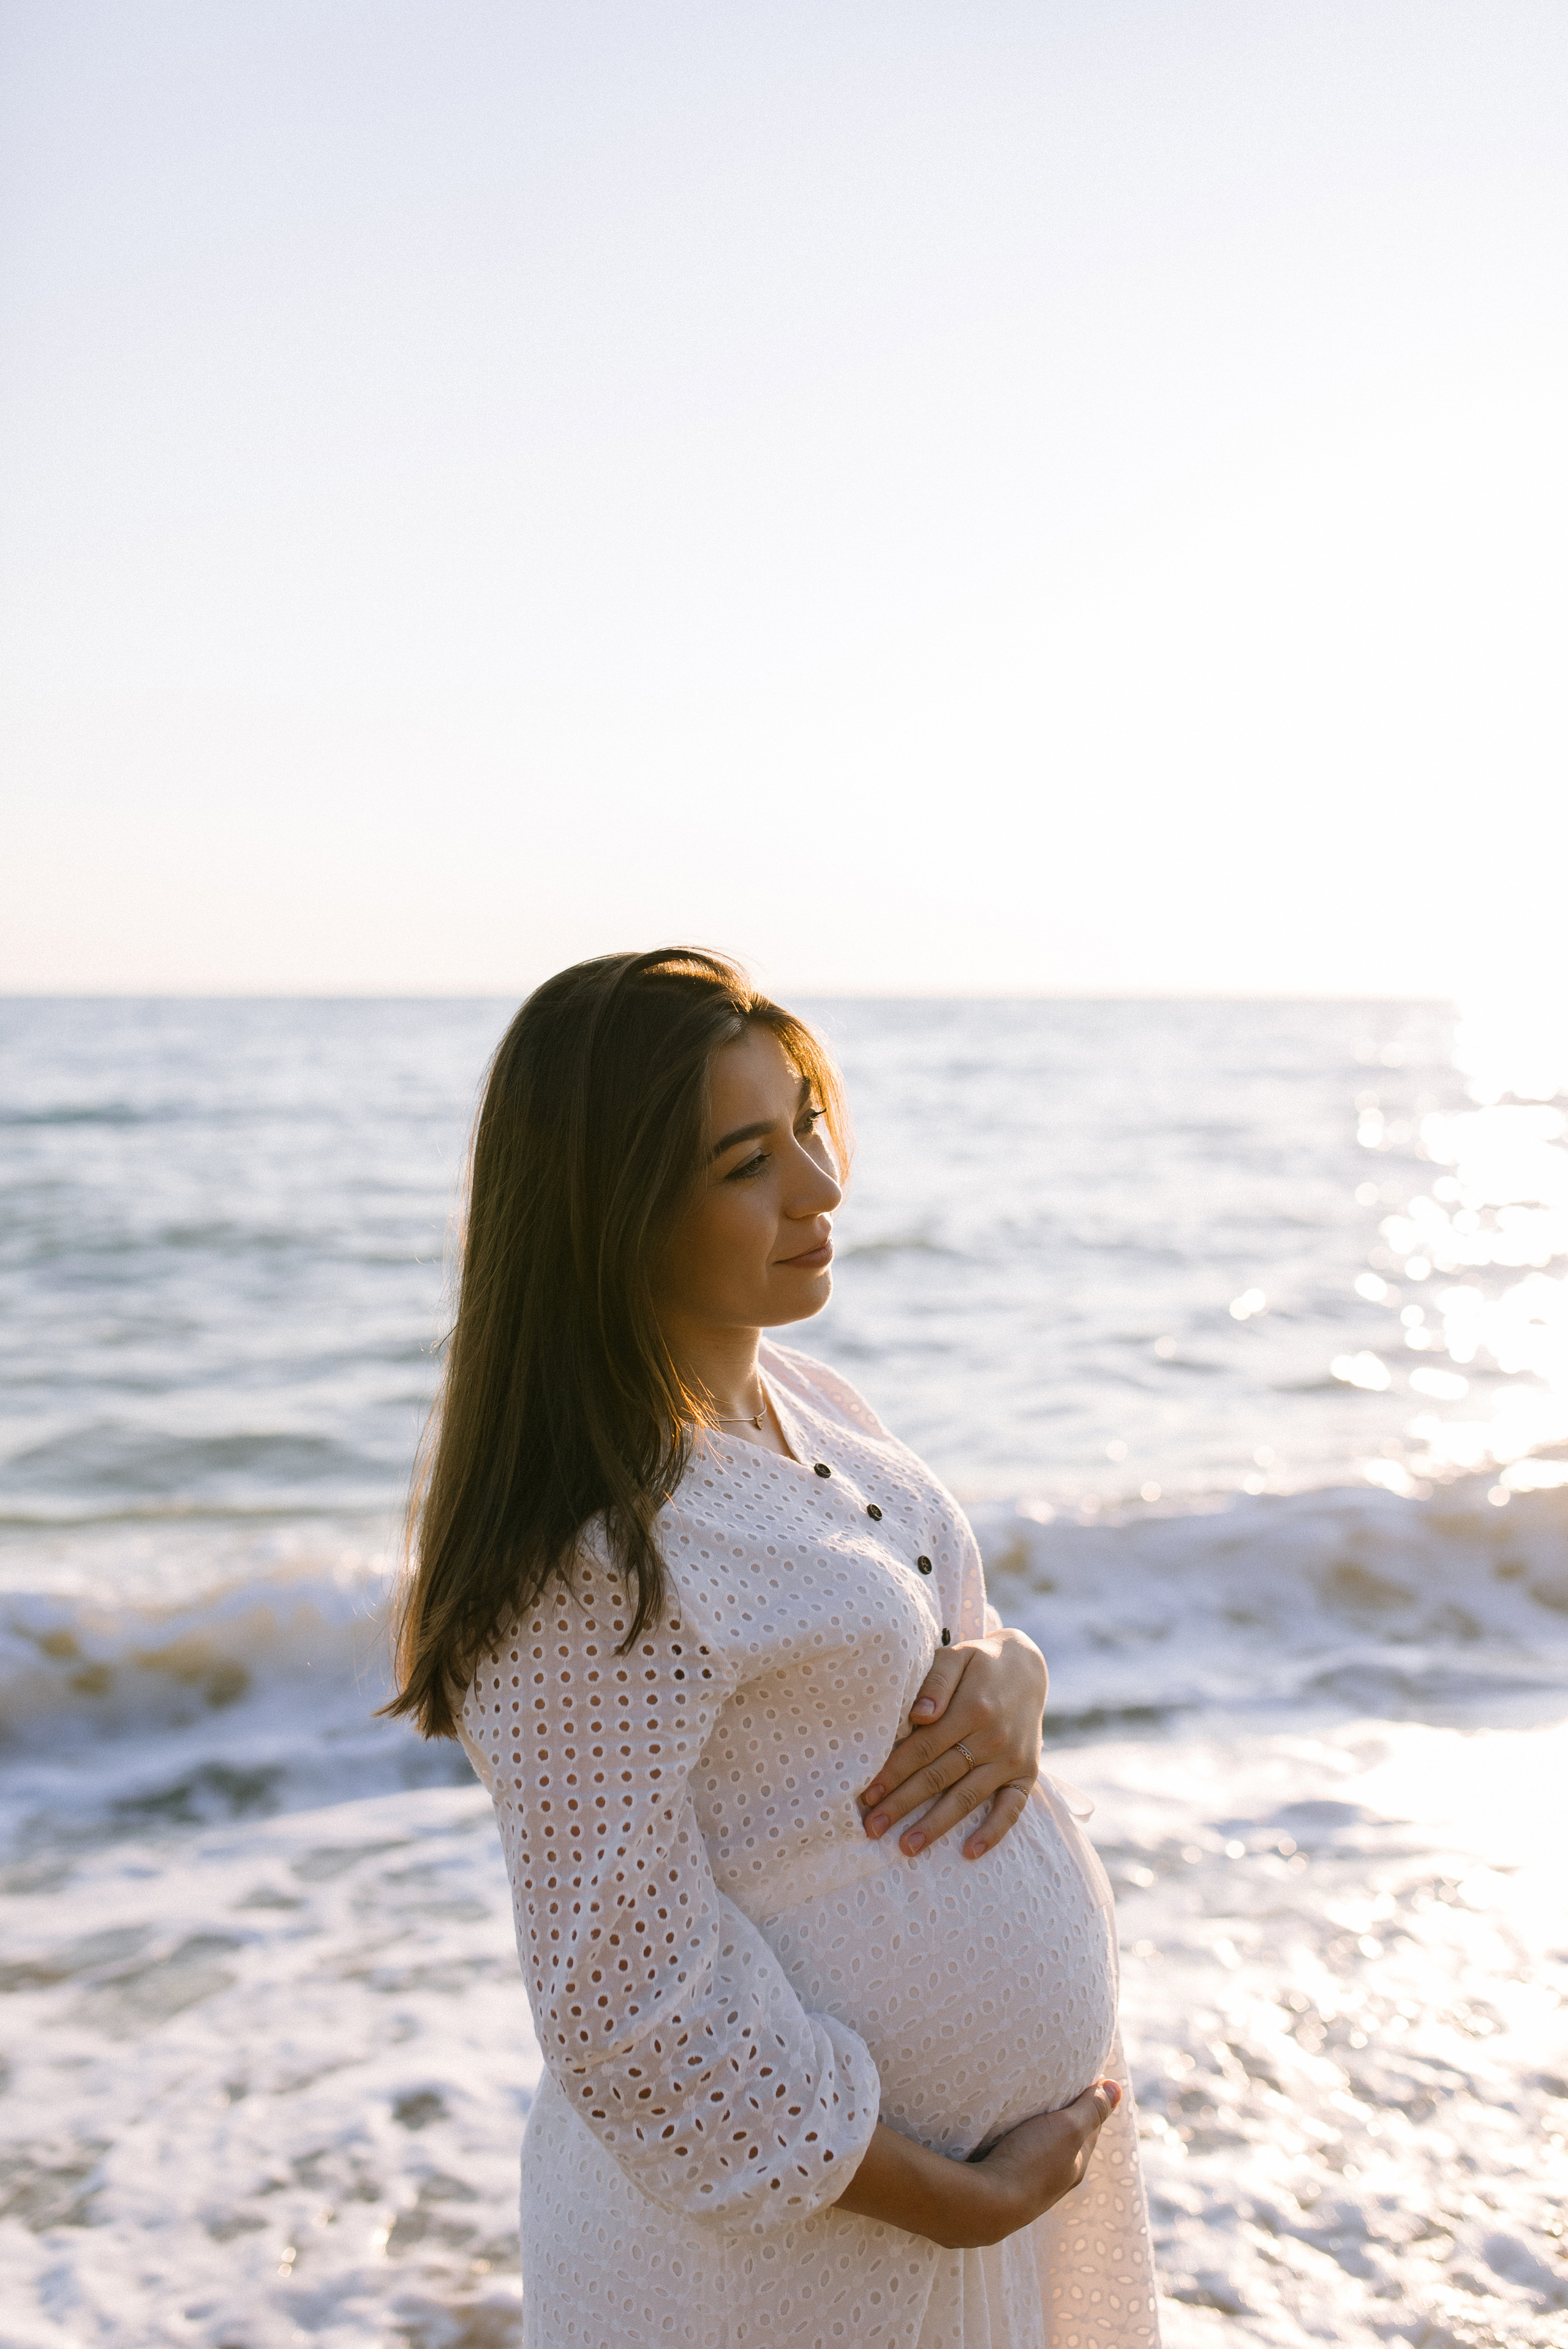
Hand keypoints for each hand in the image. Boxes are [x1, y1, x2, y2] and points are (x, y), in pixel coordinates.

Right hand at [833, 2081, 1121, 2247]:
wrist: (984, 2206)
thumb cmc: (1030, 2162)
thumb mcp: (1068, 2128)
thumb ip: (1092, 2108)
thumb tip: (1118, 2088)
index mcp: (1075, 2165)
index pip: (1090, 2129)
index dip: (1090, 2102)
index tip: (1085, 2076)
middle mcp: (1056, 2181)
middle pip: (1066, 2143)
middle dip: (1066, 2118)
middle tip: (1059, 2089)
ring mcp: (1027, 2188)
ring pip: (1040, 2154)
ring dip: (1039, 2133)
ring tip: (1029, 2111)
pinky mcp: (1000, 2188)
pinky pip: (1016, 2160)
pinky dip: (1018, 2145)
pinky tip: (1002, 2138)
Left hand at [858, 1628, 1047, 1860]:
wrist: (1028, 1667)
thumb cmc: (979, 1663)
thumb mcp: (957, 1657)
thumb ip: (936, 1682)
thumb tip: (918, 1716)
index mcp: (971, 1709)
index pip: (923, 1747)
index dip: (893, 1772)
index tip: (866, 1795)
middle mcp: (993, 1738)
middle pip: (939, 1777)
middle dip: (903, 1804)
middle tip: (872, 1828)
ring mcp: (1011, 1759)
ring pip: (968, 1798)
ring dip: (936, 1826)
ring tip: (906, 1847)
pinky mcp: (1028, 1773)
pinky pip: (1012, 1808)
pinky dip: (993, 1832)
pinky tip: (969, 1852)